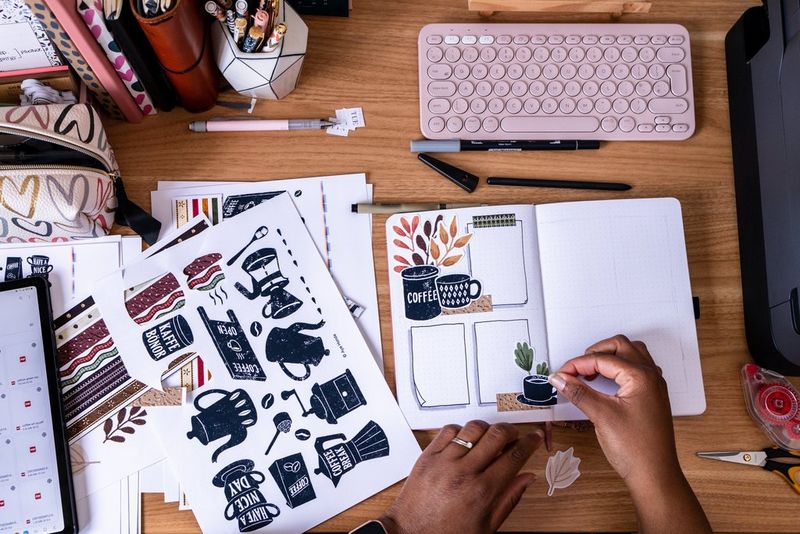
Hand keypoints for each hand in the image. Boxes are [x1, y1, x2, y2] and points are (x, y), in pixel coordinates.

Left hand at [379, 421, 543, 533]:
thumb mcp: (486, 525)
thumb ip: (509, 498)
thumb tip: (527, 477)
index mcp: (482, 492)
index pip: (514, 456)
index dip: (529, 443)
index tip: (534, 437)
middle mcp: (463, 472)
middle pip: (497, 435)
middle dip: (512, 431)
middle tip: (515, 435)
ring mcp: (444, 461)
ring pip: (473, 427)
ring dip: (487, 429)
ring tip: (491, 438)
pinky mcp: (427, 455)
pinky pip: (449, 430)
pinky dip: (461, 430)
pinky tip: (465, 440)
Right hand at [548, 335, 675, 484]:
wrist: (654, 475)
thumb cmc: (637, 449)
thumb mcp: (601, 416)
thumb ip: (579, 392)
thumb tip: (560, 378)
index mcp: (641, 377)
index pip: (603, 359)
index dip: (578, 364)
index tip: (561, 374)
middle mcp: (651, 377)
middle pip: (620, 346)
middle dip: (594, 353)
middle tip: (575, 368)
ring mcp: (653, 387)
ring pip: (631, 354)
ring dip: (609, 357)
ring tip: (589, 372)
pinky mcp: (651, 397)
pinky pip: (636, 369)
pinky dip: (619, 368)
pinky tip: (606, 382)